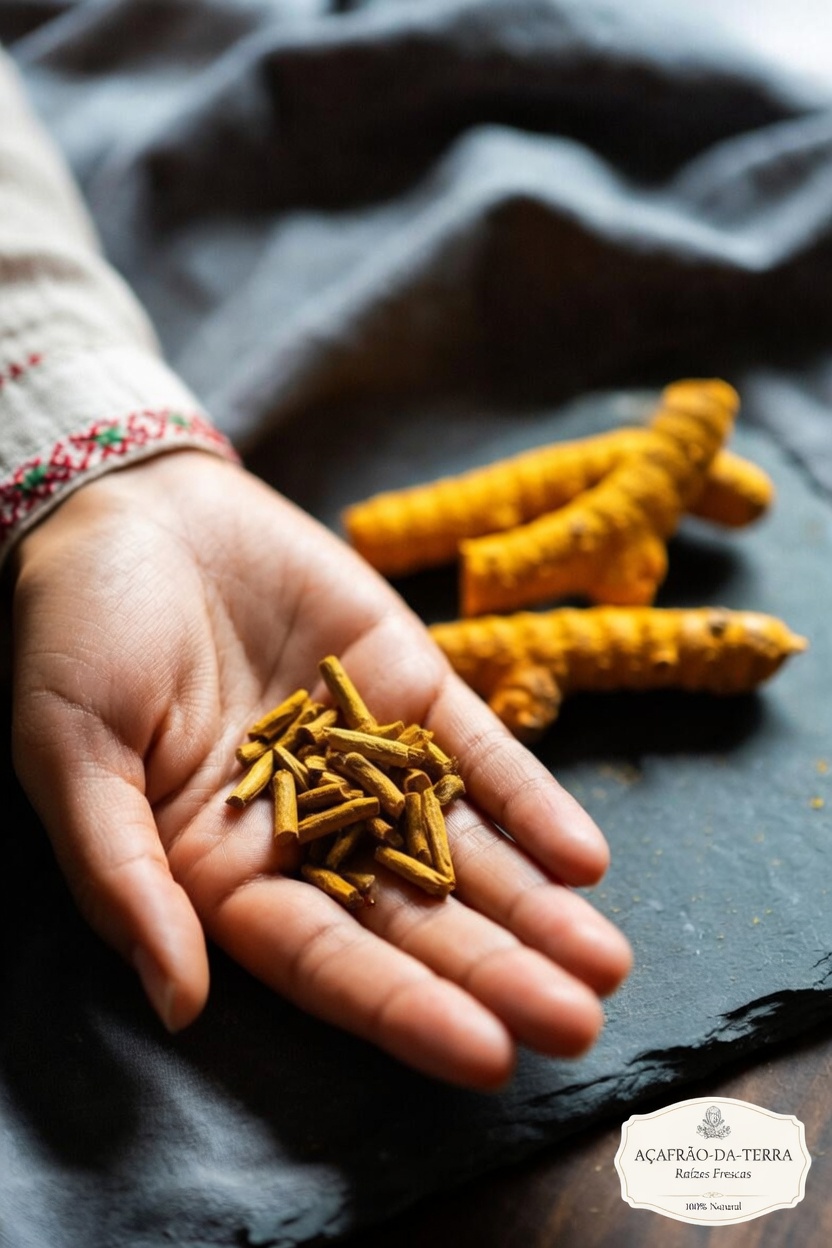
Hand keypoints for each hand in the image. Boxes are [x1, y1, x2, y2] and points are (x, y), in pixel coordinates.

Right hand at [11, 450, 630, 1086]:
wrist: (132, 510)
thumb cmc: (73, 638)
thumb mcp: (70, 757)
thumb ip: (122, 878)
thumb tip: (177, 1003)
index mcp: (222, 871)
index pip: (324, 960)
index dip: (402, 1009)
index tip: (484, 1055)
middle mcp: (308, 832)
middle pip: (413, 920)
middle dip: (496, 973)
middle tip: (580, 1023)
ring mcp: (368, 760)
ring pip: (461, 848)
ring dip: (535, 905)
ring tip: (605, 960)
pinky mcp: (408, 688)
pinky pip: (476, 753)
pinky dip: (528, 800)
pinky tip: (583, 854)